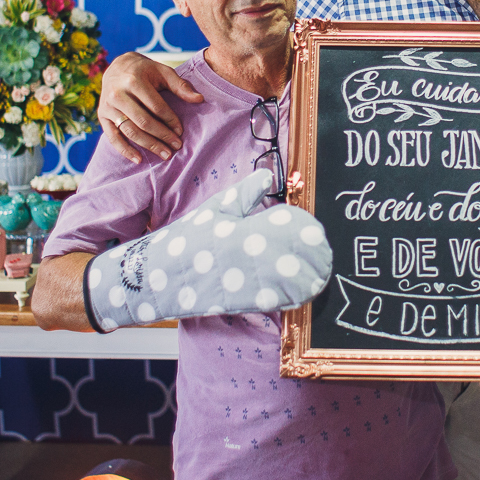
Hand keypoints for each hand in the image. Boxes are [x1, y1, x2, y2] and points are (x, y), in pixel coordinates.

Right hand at [84, 169, 331, 330]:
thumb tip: (268, 176)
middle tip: (327, 256)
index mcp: (236, 231)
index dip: (303, 232)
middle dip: (311, 259)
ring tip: (320, 275)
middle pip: (289, 260)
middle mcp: (240, 258)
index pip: (281, 230)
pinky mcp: (236, 303)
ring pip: (285, 285)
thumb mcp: (214, 211)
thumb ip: (244, 195)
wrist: (152, 277)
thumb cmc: (185, 239)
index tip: (316, 230)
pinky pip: (271, 302)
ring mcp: (238, 283)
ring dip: (306, 281)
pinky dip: (290, 297)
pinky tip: (301, 292)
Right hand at [98, 52, 204, 162]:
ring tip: (165, 155)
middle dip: (162, 136)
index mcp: (134, 80)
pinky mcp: (102, 116)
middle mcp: (117, 93)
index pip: (155, 106)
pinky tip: (139, 160)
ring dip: (148, 145)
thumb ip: (181, 86)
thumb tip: (200, 99)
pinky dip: (125, 150)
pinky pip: (113, 137)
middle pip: (143, 121)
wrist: (117, 67)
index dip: (170, 120)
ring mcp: (108, 106)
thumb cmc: (145, 71)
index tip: (181, 131)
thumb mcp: (163, 72)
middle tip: (176, 146)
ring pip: (130, 131)